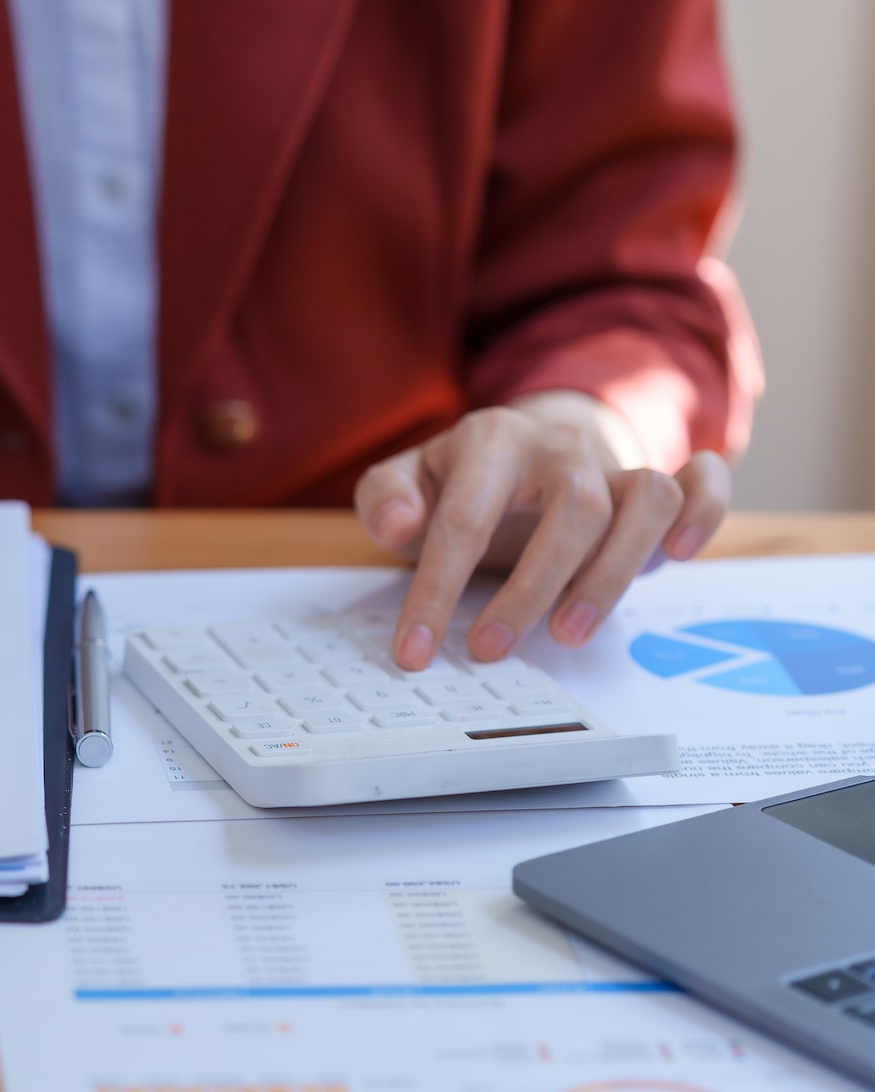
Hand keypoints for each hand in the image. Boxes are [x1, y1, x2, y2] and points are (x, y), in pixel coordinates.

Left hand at [354, 391, 730, 669]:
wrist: (519, 447)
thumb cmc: (457, 482)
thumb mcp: (405, 482)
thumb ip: (386, 498)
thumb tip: (399, 524)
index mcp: (489, 440)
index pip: (465, 517)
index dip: (438, 589)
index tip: (416, 651)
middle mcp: (560, 446)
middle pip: (573, 508)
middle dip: (532, 589)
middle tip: (490, 650)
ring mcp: (613, 464)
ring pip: (645, 500)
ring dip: (613, 572)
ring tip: (568, 633)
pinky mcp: (655, 484)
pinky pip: (703, 484)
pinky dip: (704, 515)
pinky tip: (675, 559)